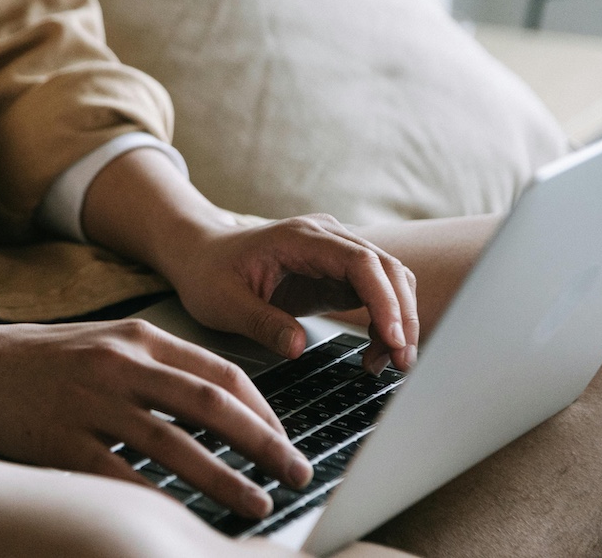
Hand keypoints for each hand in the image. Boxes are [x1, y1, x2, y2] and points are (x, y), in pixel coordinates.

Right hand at [0, 317, 311, 518]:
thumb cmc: (38, 360)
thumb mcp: (105, 343)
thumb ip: (158, 365)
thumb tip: (223, 405)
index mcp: (138, 338)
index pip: (221, 373)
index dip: (265, 412)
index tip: (287, 441)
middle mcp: (119, 365)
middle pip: (212, 407)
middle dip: (265, 445)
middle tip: (297, 474)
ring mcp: (90, 403)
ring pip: (177, 446)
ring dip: (225, 479)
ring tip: (256, 503)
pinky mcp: (61, 440)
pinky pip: (123, 477)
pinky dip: (160, 500)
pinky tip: (184, 519)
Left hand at [83, 149, 418, 374]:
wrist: (199, 255)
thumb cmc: (207, 273)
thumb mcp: (223, 302)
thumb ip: (260, 322)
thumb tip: (297, 347)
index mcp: (300, 238)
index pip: (361, 262)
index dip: (384, 300)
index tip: (392, 338)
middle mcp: (327, 238)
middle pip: (387, 270)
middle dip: (402, 317)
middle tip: (401, 363)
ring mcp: (336, 254)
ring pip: (391, 281)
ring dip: (398, 321)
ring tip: (384, 364)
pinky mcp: (338, 273)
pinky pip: (377, 294)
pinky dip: (385, 323)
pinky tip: (374, 353)